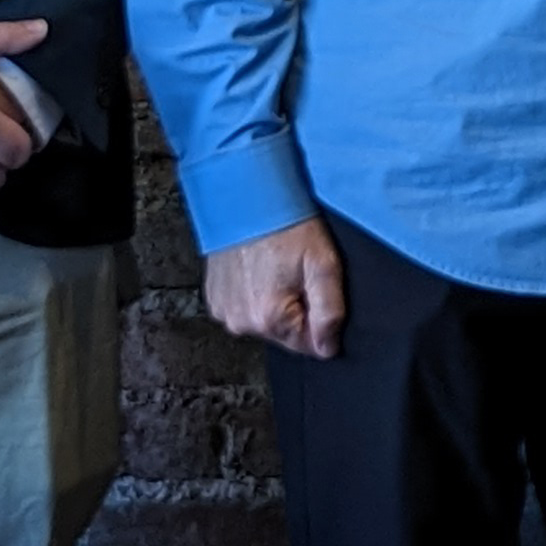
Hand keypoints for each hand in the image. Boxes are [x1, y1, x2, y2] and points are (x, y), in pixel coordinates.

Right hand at [205, 215, 348, 359]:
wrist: (246, 196)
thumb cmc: (287, 226)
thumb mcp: (324, 266)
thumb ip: (330, 313)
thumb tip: (329, 348)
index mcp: (269, 320)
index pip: (310, 346)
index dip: (321, 318)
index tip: (315, 287)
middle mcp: (241, 323)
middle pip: (286, 334)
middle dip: (299, 308)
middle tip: (297, 272)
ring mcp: (224, 311)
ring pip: (265, 321)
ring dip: (275, 301)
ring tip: (276, 267)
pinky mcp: (214, 299)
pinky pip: (245, 308)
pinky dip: (255, 293)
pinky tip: (259, 268)